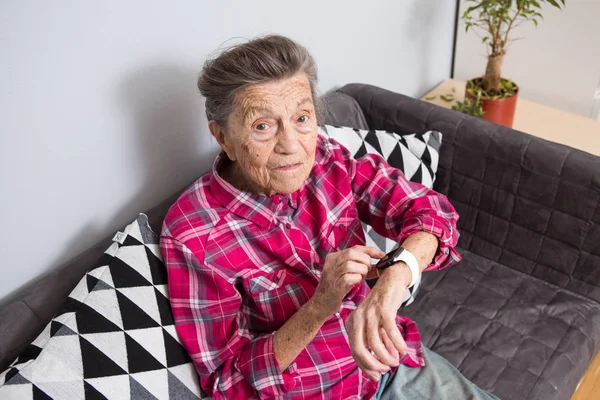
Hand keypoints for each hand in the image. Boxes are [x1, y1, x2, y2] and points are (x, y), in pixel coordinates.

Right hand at [311, 246, 384, 317]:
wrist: (321, 303)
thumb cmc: (336, 288)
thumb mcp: (347, 273)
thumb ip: (361, 267)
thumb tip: (380, 263)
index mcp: (334, 257)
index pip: (355, 248)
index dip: (371, 250)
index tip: (382, 255)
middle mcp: (331, 262)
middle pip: (352, 253)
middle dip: (365, 261)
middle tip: (368, 270)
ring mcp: (331, 273)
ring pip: (350, 264)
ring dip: (361, 271)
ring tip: (362, 277)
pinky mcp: (334, 285)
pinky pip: (348, 278)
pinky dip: (357, 279)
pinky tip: (356, 282)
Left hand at [346, 262, 410, 381]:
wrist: (391, 279)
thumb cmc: (384, 304)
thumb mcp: (379, 325)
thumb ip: (381, 343)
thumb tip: (387, 363)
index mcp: (352, 323)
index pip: (354, 351)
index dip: (365, 366)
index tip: (377, 377)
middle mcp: (357, 318)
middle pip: (358, 349)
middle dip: (372, 364)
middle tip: (385, 370)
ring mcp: (369, 313)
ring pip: (374, 343)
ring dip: (386, 356)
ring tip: (396, 361)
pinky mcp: (383, 309)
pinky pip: (389, 331)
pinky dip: (397, 343)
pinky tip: (403, 350)